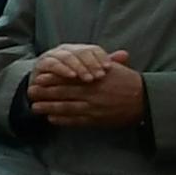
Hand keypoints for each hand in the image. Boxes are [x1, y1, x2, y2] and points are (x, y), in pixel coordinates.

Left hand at [24, 45, 146, 130]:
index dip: (52, 79)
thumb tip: (86, 54)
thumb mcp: (115, 68)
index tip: (39, 78)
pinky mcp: (97, 120)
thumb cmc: (130, 82)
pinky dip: (63, 120)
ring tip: (35, 107)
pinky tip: (52, 118)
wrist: (146, 101)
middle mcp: (92, 93)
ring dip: (49, 107)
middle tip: (29, 92)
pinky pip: (76, 121)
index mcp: (95, 78)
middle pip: (63, 93)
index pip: (69, 78)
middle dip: (45, 93)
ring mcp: (94, 108)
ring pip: (66, 108)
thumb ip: (98, 62)